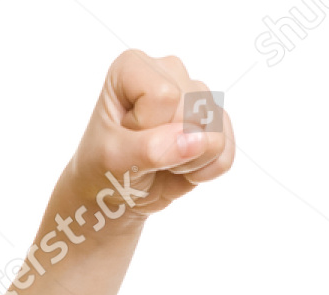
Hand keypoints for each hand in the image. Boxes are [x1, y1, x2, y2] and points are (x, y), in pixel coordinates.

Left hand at [66, 49, 235, 222]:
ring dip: (186, 161)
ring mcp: (195, 93)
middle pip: (192, 111)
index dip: (146, 128)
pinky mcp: (214, 120)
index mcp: (134, 67)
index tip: (125, 137)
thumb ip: (151, 149)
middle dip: (168, 146)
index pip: (163, 95)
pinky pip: (226, 151)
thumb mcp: (113, 161)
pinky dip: (204, 170)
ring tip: (159, 160)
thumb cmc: (102, 169)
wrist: (112, 193)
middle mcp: (169, 71)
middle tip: (141, 153)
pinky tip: (180, 168)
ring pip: (214, 132)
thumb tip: (200, 140)